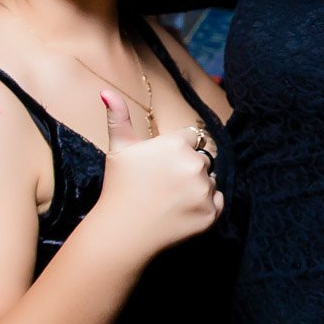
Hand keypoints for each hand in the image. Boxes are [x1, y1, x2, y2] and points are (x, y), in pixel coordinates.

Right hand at [100, 91, 222, 258]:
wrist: (123, 232)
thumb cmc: (119, 188)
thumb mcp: (119, 149)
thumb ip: (119, 117)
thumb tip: (106, 91)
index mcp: (176, 144)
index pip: (192, 138)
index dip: (177, 150)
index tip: (162, 166)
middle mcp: (195, 164)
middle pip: (202, 160)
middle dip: (188, 168)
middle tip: (164, 185)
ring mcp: (205, 190)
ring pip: (210, 180)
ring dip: (197, 187)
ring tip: (171, 199)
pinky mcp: (212, 213)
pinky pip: (217, 201)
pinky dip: (205, 206)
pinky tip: (182, 211)